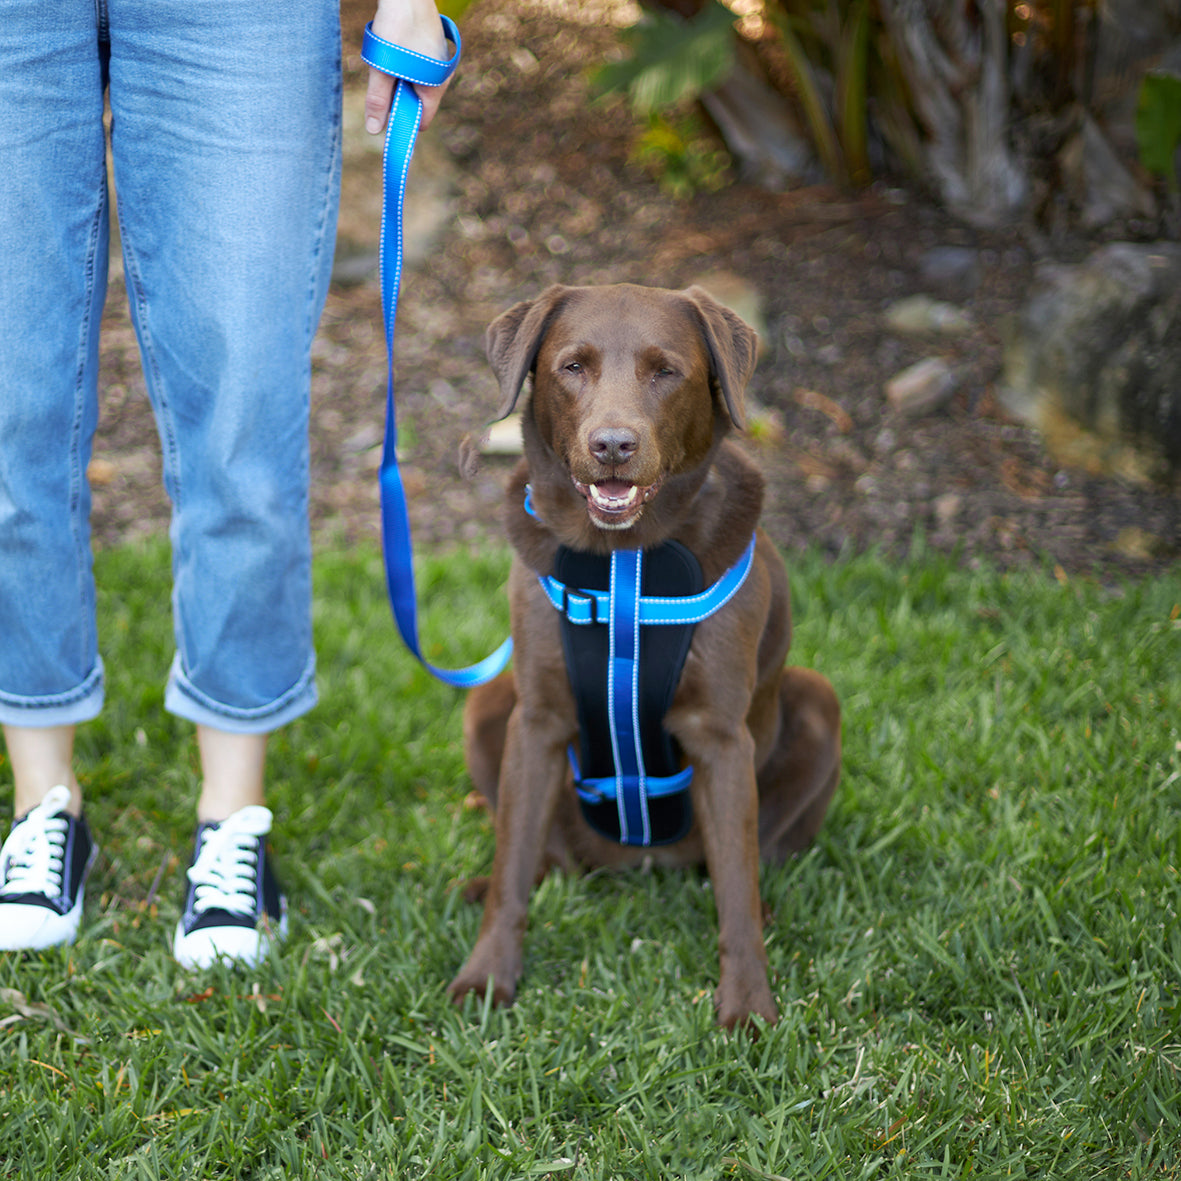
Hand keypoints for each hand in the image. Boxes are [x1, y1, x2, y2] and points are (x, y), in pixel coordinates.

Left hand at [365, 0, 454, 133]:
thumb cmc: (397, 27)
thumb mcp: (383, 67)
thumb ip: (378, 99)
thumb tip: (374, 130)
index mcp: (436, 87)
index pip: (422, 120)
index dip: (404, 121)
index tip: (386, 114)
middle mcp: (443, 76)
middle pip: (419, 101)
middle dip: (399, 97)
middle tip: (382, 79)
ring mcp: (440, 60)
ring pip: (417, 82)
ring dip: (400, 79)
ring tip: (389, 58)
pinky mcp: (434, 47)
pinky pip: (419, 66)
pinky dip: (405, 65)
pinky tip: (395, 48)